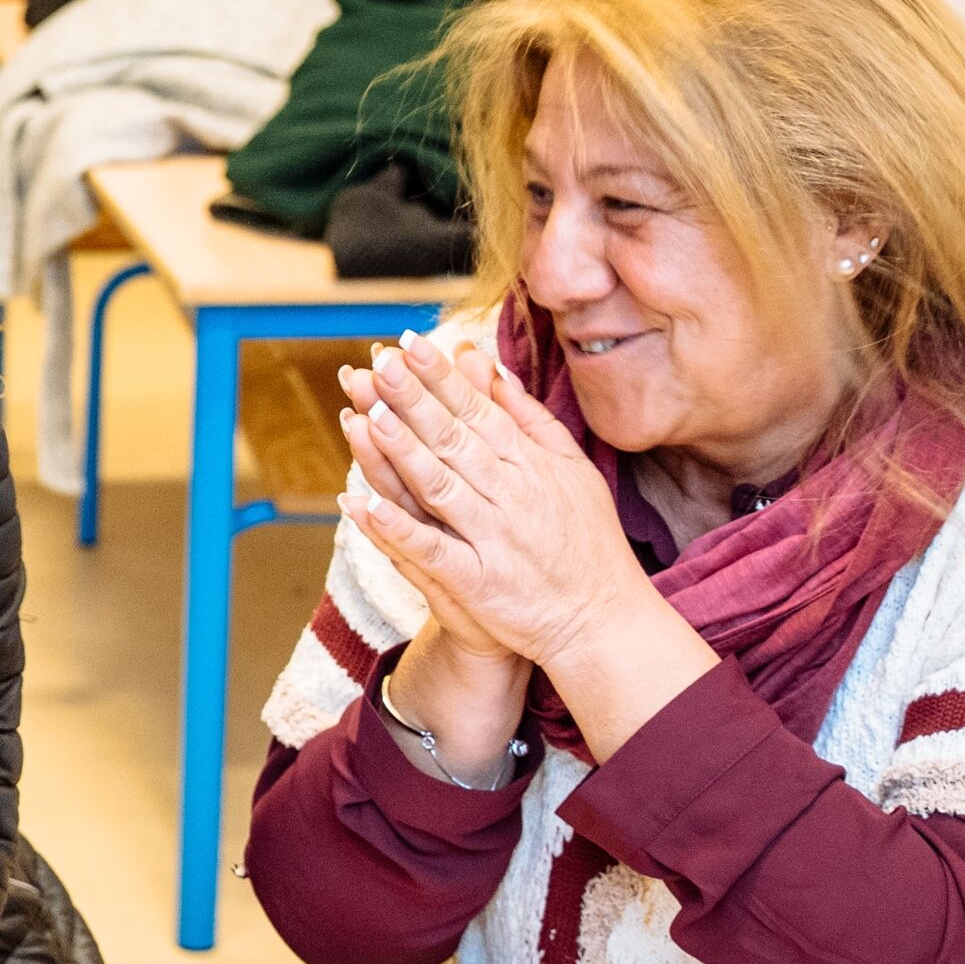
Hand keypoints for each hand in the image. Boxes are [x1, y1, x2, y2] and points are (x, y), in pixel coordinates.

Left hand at [334, 332, 640, 665]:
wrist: (603, 620)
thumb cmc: (585, 540)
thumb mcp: (569, 469)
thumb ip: (527, 417)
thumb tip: (489, 367)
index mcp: (530, 465)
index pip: (477, 412)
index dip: (441, 378)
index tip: (408, 343)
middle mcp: (512, 496)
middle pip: (454, 441)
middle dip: (415, 401)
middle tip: (379, 364)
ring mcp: (494, 539)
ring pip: (440, 488)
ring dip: (403, 453)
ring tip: (367, 417)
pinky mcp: (478, 583)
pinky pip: (432, 552)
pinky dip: (397, 529)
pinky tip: (362, 506)